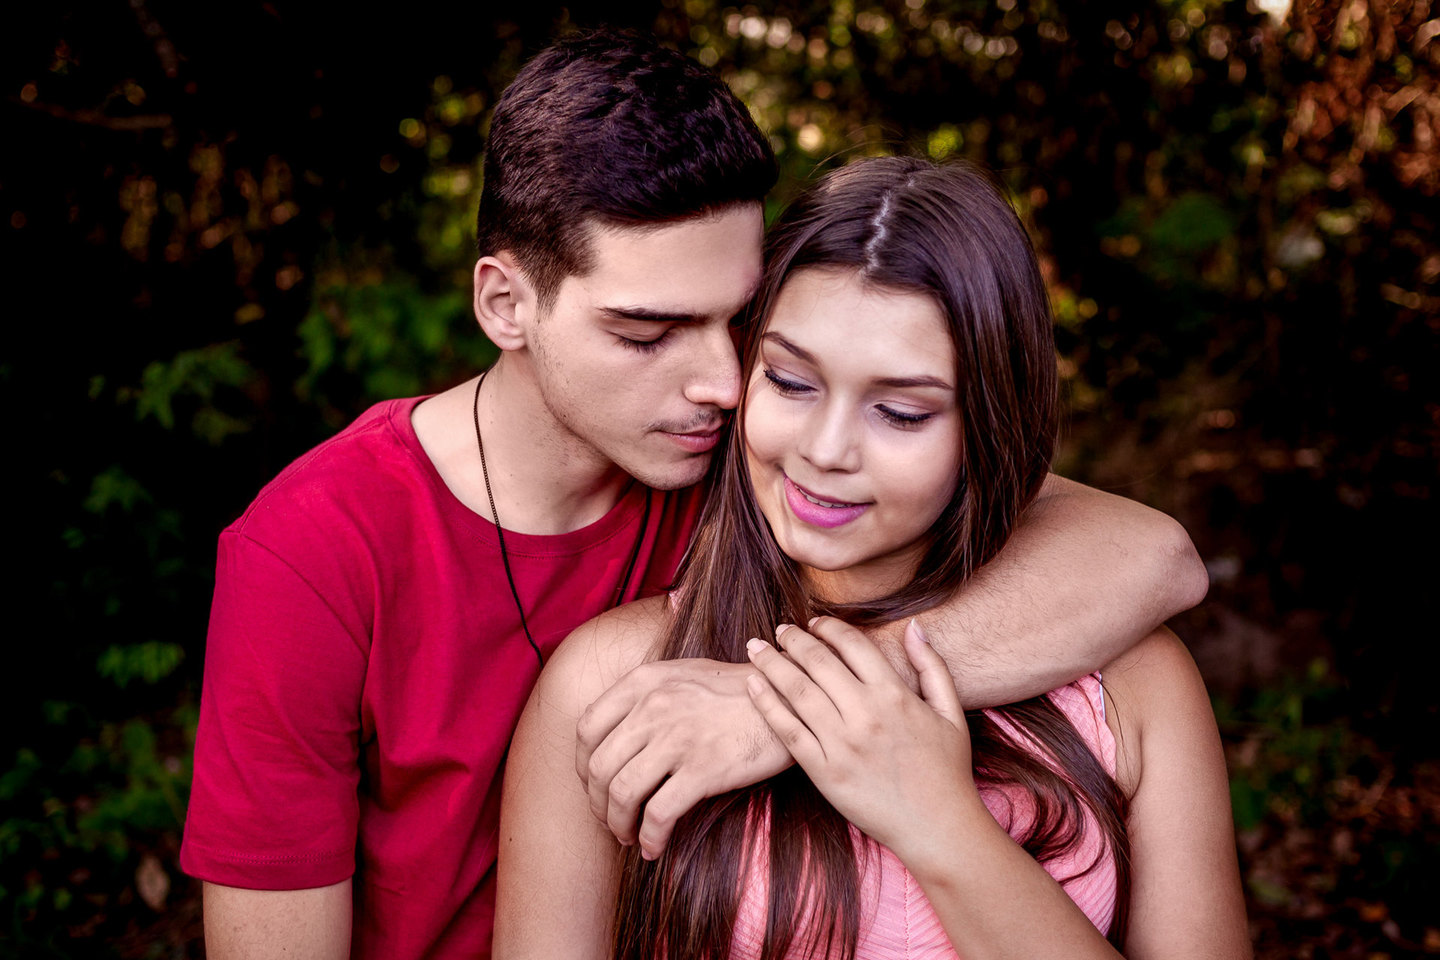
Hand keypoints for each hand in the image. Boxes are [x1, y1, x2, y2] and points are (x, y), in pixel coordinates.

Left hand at [575, 658, 791, 858]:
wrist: (789, 697)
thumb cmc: (738, 691)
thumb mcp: (683, 674)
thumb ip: (646, 694)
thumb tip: (614, 733)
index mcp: (644, 682)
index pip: (586, 728)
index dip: (581, 766)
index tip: (593, 786)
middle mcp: (654, 707)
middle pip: (598, 768)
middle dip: (597, 804)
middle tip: (610, 820)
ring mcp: (677, 738)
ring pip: (621, 794)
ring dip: (618, 825)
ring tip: (629, 837)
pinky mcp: (703, 768)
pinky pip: (659, 814)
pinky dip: (650, 838)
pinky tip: (654, 848)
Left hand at [744, 617, 978, 857]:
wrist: (938, 828)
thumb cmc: (947, 771)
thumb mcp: (951, 713)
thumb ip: (932, 666)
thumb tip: (913, 627)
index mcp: (895, 695)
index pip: (852, 645)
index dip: (828, 628)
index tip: (814, 623)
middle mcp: (865, 715)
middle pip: (817, 662)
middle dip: (793, 639)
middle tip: (779, 629)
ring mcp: (842, 744)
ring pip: (796, 691)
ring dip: (771, 663)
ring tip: (755, 647)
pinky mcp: (824, 772)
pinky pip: (788, 731)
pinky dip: (766, 704)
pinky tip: (752, 685)